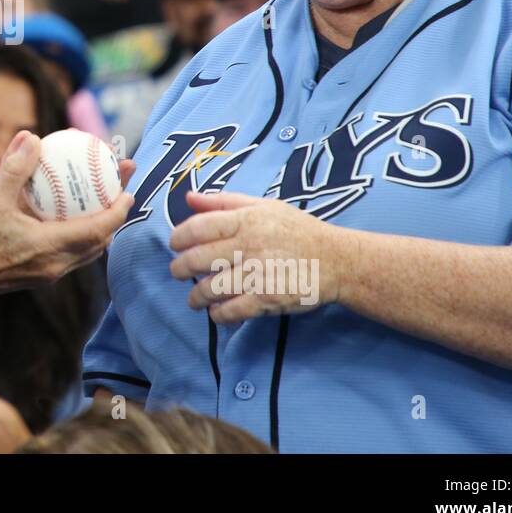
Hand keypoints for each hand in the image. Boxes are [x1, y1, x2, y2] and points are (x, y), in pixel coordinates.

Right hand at [0, 131, 133, 296]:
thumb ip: (15, 168)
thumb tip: (32, 137)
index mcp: (48, 247)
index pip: (98, 231)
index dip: (118, 211)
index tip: (128, 191)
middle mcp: (54, 266)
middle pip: (99, 244)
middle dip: (115, 219)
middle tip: (122, 192)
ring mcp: (47, 275)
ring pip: (86, 255)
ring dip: (99, 232)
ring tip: (104, 206)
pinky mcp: (38, 278)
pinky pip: (71, 258)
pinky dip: (81, 240)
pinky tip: (71, 222)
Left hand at [167, 191, 358, 322]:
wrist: (337, 260)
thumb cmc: (299, 230)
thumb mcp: (264, 206)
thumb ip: (224, 202)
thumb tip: (188, 198)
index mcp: (246, 220)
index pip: (198, 227)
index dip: (178, 237)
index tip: (174, 245)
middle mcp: (249, 245)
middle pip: (198, 259)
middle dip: (180, 269)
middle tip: (178, 272)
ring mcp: (257, 274)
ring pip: (210, 288)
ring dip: (196, 296)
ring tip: (195, 298)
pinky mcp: (266, 299)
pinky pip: (231, 310)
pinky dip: (218, 314)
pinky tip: (216, 311)